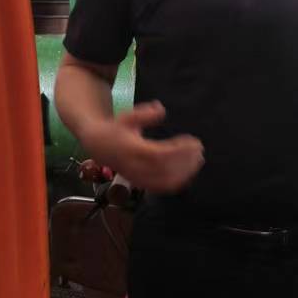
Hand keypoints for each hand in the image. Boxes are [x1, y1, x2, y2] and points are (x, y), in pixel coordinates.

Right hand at [87, 102, 204, 194]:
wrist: (98, 145)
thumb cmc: (117, 128)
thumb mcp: (128, 116)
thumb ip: (144, 114)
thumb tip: (161, 109)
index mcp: (132, 150)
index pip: (160, 155)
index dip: (179, 151)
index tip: (194, 142)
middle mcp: (135, 167)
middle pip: (165, 170)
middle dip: (186, 161)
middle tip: (199, 150)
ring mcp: (138, 178)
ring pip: (165, 181)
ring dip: (185, 172)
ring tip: (198, 160)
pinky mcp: (141, 184)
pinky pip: (162, 188)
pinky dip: (177, 182)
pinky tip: (188, 172)